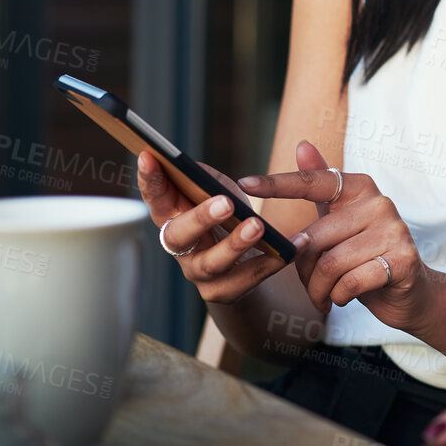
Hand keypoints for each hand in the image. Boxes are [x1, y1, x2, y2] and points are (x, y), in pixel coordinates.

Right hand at [139, 149, 297, 302]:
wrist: (243, 269)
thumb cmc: (226, 218)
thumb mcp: (218, 193)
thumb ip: (207, 180)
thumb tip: (194, 167)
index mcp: (172, 217)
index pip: (154, 197)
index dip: (148, 179)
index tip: (148, 154)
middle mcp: (180, 248)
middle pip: (178, 236)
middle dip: (200, 218)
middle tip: (225, 202)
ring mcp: (200, 273)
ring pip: (213, 263)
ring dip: (236, 244)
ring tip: (258, 225)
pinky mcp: (226, 292)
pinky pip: (251, 278)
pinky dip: (276, 260)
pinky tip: (297, 243)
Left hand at [239, 142, 434, 329]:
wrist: (410, 292)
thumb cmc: (366, 255)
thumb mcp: (340, 218)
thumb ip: (321, 186)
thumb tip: (302, 144)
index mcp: (360, 188)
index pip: (312, 182)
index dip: (277, 184)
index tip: (244, 183)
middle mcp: (379, 203)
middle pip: (315, 237)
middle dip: (303, 269)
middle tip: (309, 284)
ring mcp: (394, 231)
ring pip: (330, 264)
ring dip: (318, 289)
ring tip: (323, 296)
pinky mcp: (402, 260)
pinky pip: (349, 282)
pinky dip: (338, 297)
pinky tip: (343, 298)